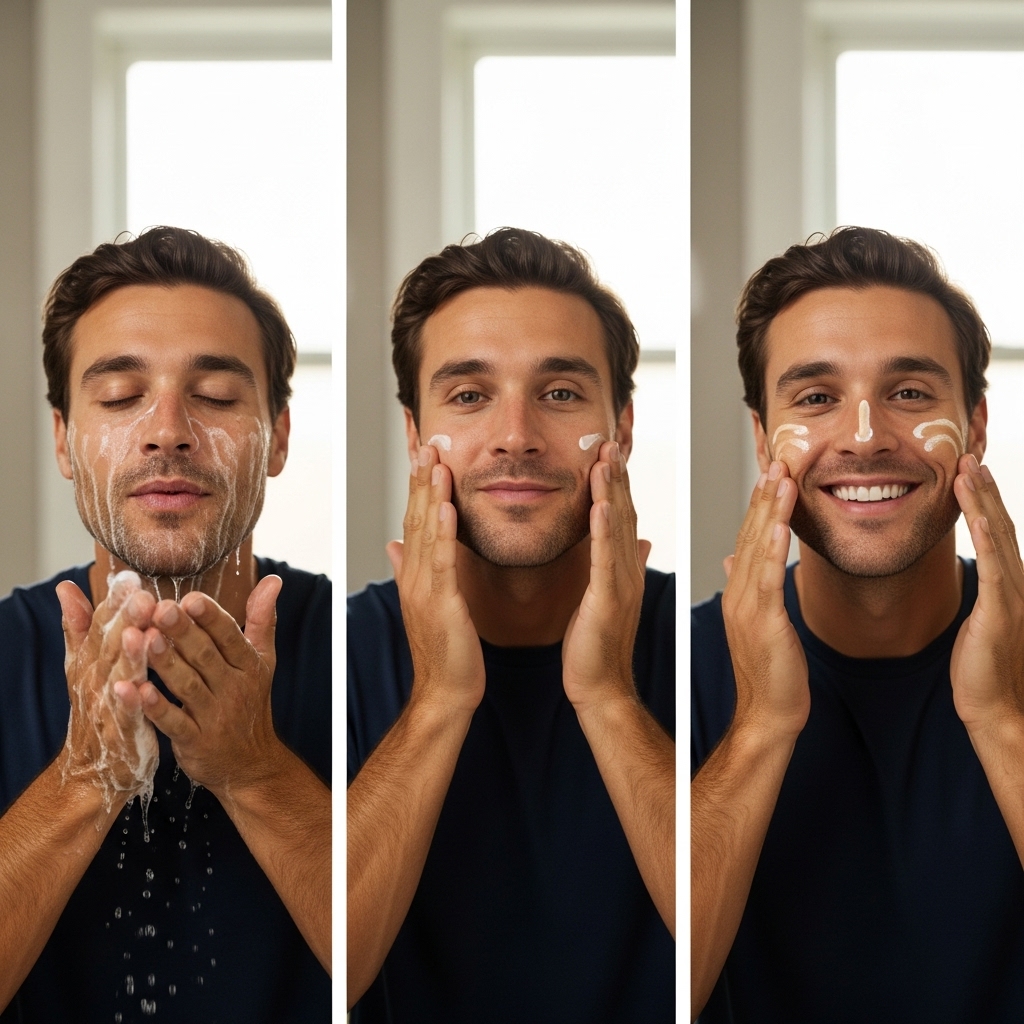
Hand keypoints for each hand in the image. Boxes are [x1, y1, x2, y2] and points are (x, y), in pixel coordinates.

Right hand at [56, 570, 160, 809]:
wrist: (92, 773)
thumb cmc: (96, 711)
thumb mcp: (83, 667)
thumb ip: (78, 628)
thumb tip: (65, 586)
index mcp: (92, 662)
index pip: (101, 626)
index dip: (113, 602)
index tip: (128, 576)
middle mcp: (96, 681)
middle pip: (111, 646)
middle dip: (125, 621)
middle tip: (141, 593)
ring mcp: (107, 708)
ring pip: (118, 677)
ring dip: (128, 656)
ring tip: (140, 631)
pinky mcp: (120, 734)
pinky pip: (126, 716)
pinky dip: (129, 701)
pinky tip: (136, 688)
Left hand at [139, 576, 282, 797]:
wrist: (251, 765)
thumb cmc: (250, 704)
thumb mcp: (263, 661)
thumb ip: (261, 620)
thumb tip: (273, 581)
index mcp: (248, 665)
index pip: (231, 637)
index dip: (212, 618)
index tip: (191, 598)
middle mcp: (233, 688)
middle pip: (206, 657)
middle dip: (183, 633)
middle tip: (160, 609)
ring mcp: (213, 716)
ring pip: (187, 686)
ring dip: (165, 663)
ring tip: (143, 639)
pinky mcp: (194, 742)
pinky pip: (172, 723)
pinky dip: (153, 707)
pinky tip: (132, 690)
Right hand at [386, 445, 484, 712]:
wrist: (446, 692)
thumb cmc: (443, 651)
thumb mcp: (426, 602)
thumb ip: (410, 569)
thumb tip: (394, 544)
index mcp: (414, 573)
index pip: (413, 518)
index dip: (416, 483)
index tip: (421, 451)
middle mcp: (415, 576)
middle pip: (414, 516)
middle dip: (419, 477)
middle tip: (424, 439)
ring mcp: (425, 589)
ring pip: (425, 532)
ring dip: (429, 493)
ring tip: (434, 459)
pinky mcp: (442, 603)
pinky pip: (442, 561)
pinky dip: (443, 531)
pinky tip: (447, 505)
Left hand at [562, 441, 649, 708]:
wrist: (600, 687)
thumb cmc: (598, 646)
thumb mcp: (609, 595)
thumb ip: (623, 563)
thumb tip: (641, 539)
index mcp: (624, 568)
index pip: (624, 515)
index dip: (619, 481)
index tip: (611, 448)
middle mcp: (627, 570)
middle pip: (625, 512)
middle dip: (618, 474)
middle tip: (613, 437)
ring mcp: (620, 584)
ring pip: (618, 529)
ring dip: (613, 491)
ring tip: (607, 457)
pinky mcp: (607, 601)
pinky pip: (605, 560)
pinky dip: (603, 531)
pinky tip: (599, 505)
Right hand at [721, 461, 808, 737]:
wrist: (768, 715)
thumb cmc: (770, 673)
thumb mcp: (757, 621)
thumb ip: (745, 585)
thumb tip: (732, 557)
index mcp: (739, 591)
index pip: (748, 537)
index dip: (759, 503)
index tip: (771, 470)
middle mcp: (738, 592)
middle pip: (750, 533)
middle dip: (764, 494)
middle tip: (776, 457)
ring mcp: (747, 606)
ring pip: (757, 548)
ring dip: (769, 510)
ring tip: (779, 476)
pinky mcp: (762, 621)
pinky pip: (766, 578)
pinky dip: (771, 548)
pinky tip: (779, 523)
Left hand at [951, 455, 1023, 729]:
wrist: (997, 708)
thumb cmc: (983, 670)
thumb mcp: (981, 624)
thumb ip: (983, 599)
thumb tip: (976, 582)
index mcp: (1010, 585)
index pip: (997, 533)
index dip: (984, 501)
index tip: (969, 471)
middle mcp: (1016, 584)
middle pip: (999, 526)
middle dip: (984, 490)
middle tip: (969, 455)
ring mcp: (1012, 597)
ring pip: (997, 538)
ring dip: (983, 502)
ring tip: (969, 469)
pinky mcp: (1001, 612)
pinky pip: (995, 568)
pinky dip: (986, 539)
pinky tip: (977, 515)